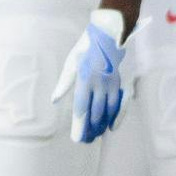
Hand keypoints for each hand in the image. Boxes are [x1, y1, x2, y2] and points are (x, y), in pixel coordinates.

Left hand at [52, 9, 133, 143]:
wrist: (109, 35)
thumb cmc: (86, 49)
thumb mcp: (71, 63)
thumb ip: (64, 83)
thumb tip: (55, 100)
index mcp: (84, 78)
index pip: (81, 107)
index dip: (79, 125)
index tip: (77, 138)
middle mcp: (99, 83)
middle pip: (95, 112)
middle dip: (90, 129)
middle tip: (85, 141)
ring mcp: (112, 84)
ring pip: (108, 110)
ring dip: (102, 125)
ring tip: (96, 136)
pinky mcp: (121, 83)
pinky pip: (120, 103)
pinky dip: (117, 116)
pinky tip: (112, 127)